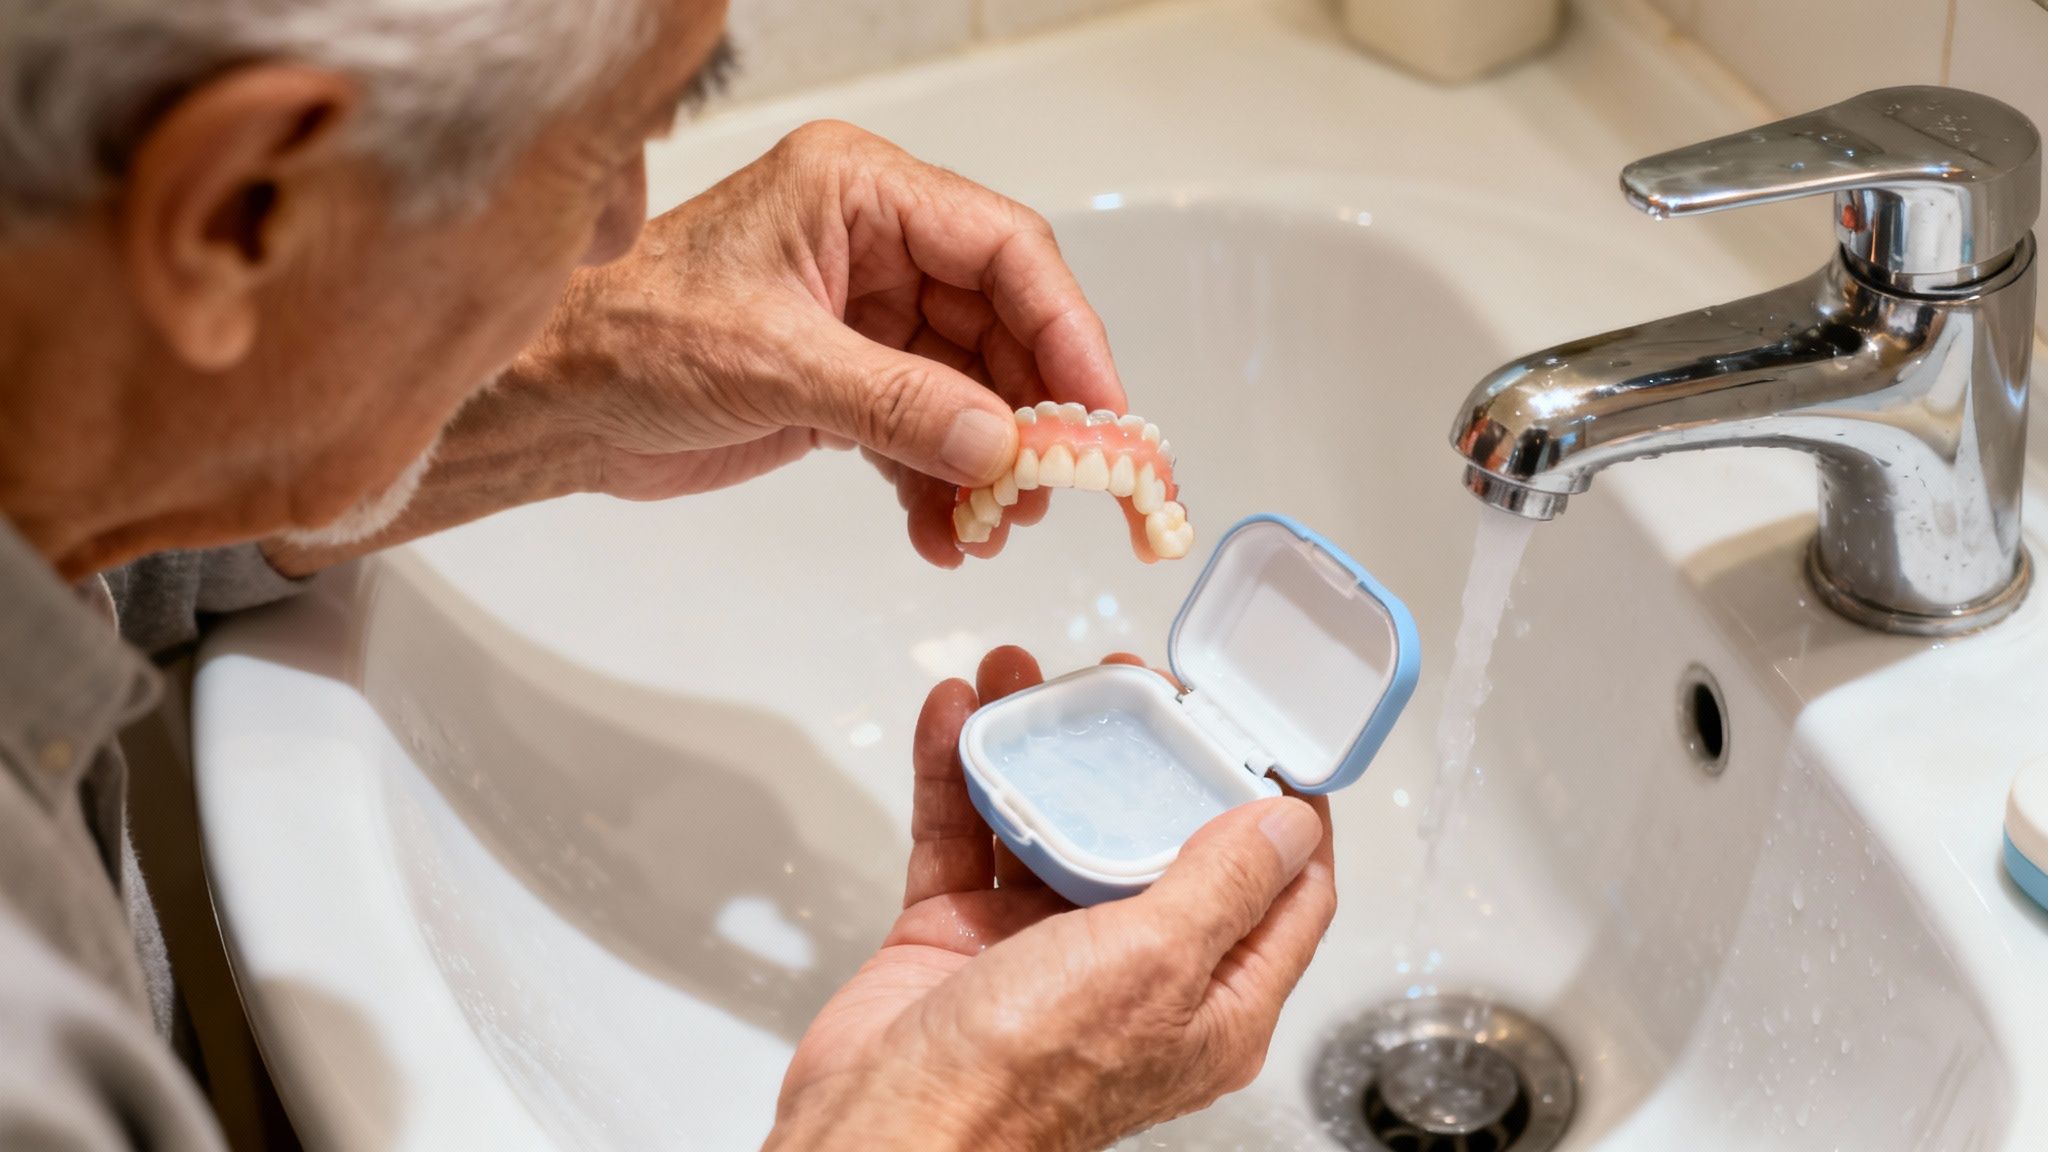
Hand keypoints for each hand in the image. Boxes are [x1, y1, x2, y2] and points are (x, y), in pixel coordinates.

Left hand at [515, 120, 1126, 566]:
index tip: (1098, 410)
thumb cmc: (624, 336)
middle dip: (1029, 413)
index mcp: (859, 193)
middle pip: (1001, 324)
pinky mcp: (849, 382)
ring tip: (992, 526)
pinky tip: (942, 535)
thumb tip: (998, 446)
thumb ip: (896, 404)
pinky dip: (940, 487)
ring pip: (971, 389)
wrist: (551, 401)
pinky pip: (926, 432)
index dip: (1065, 329)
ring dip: (988, 465)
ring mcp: (865, 317)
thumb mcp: (772, 363)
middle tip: (1053, 487)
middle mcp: (874, 246)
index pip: (1003, 249)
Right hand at [763, 647, 1337, 1151]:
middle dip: (1140, 750)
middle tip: (1121, 681)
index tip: (1258, 727)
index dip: (1280, 808)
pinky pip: (966, 837)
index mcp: (1211, 1000)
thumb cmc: (1020, 1081)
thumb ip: (1224, 886)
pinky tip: (953, 713)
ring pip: (1053, 821)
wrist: (883, 1132)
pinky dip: (958, 773)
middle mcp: (1134, 973)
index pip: (1279, 893)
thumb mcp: (1155, 966)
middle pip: (1156, 837)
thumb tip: (1291, 826)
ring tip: (1018, 672)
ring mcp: (1042, 952)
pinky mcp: (963, 938)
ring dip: (1035, 745)